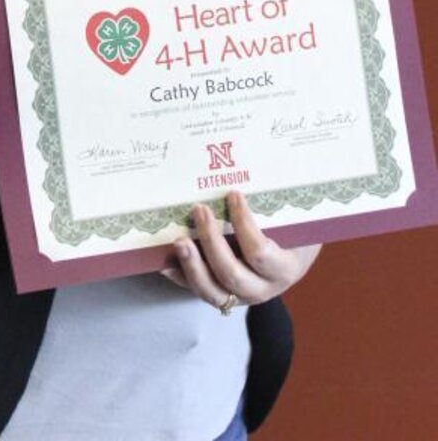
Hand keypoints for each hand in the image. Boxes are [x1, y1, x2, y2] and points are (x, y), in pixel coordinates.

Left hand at [162, 192, 320, 310]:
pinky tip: (164, 260)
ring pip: (211, 291)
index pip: (261, 253)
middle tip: (199, 210)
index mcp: (284, 268)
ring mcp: (239, 295)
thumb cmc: (292, 232)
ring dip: (192, 265)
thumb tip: (249, 162)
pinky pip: (196, 290)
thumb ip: (276, 204)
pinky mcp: (221, 295)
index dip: (245, 225)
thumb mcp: (293, 221)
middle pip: (232, 274)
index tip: (233, 194)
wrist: (291, 259)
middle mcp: (262, 288)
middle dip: (211, 242)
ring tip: (179, 240)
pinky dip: (178, 275)